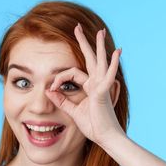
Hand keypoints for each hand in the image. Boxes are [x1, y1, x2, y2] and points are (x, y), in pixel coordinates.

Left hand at [45, 23, 123, 146]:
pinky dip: (113, 64)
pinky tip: (117, 52)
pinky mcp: (103, 91)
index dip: (58, 78)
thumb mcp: (72, 111)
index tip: (50, 88)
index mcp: (90, 87)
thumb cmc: (93, 127)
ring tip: (100, 31)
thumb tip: (48, 90)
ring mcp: (102, 86)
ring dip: (98, 46)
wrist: (106, 137)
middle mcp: (97, 83)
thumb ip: (62, 101)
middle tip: (77, 27)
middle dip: (83, 42)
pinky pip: (107, 75)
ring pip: (99, 61)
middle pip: (89, 58)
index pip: (72, 73)